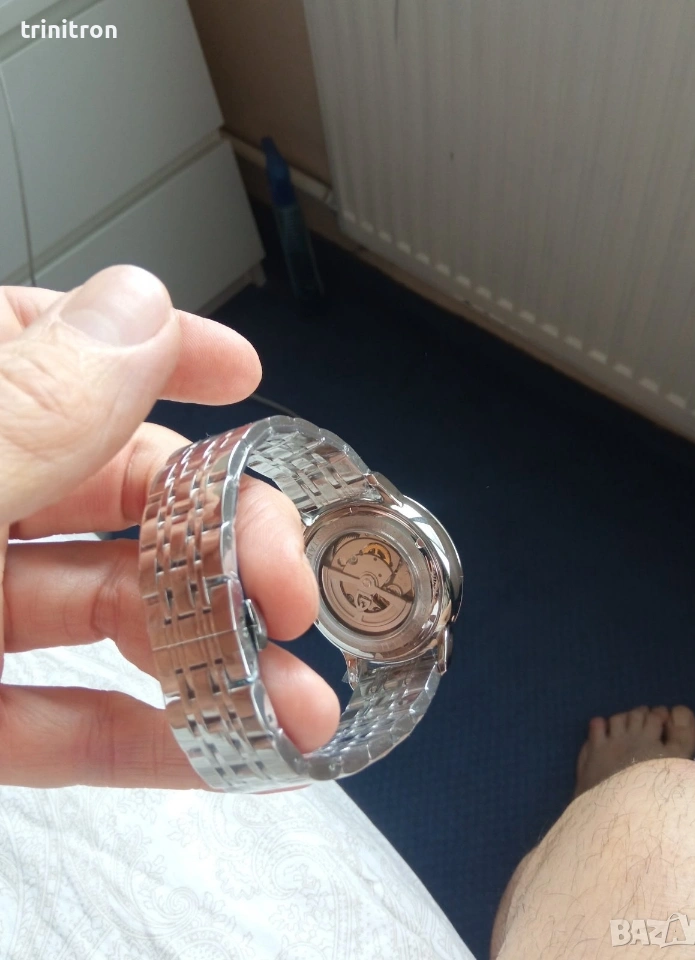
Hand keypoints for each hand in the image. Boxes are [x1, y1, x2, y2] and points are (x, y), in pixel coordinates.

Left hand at [0, 266, 338, 788]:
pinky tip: (222, 750)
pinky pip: (54, 727)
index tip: (240, 369)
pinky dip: (141, 740)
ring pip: (96, 615)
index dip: (147, 348)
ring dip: (207, 655)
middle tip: (291, 580)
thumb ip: (24, 410)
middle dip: (218, 536)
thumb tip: (139, 310)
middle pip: (104, 495)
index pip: (41, 350)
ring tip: (299, 700)